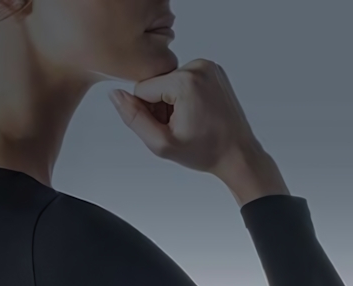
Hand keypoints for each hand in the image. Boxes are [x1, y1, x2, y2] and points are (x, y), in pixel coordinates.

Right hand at [108, 59, 264, 177]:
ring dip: (172, 102)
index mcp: (184, 81)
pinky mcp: (214, 69)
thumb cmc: (205, 152)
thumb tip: (114, 94)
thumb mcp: (162, 144)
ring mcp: (208, 65)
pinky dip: (185, 96)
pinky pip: (185, 79)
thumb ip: (134, 119)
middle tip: (179, 128)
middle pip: (156, 83)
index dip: (148, 113)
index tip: (167, 128)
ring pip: (169, 81)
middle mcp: (198, 66)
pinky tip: (197, 113)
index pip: (141, 88)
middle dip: (161, 106)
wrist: (238, 154)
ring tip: (189, 122)